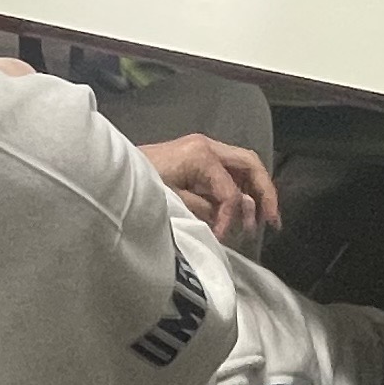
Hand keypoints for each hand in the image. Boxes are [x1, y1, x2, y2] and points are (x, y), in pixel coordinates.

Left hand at [139, 132, 279, 244]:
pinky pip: (228, 171)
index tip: (224, 238)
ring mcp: (203, 149)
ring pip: (243, 166)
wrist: (111, 173)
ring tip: (260, 220)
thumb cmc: (139, 185)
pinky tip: (241, 210)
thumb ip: (204, 209)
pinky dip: (240, 189)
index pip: (231, 190)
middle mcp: (207, 146)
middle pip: (250, 164)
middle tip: (273, 222)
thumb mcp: (171, 202)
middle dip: (266, 193)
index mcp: (201, 155)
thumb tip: (230, 218)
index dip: (232, 218)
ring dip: (255, 192)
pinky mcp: (197, 157)